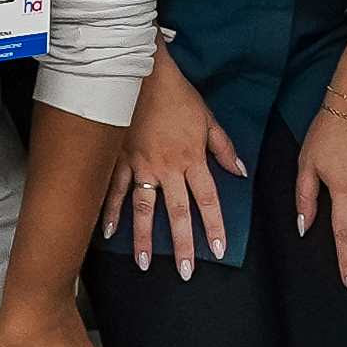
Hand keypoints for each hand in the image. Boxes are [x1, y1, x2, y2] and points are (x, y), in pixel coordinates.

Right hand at [116, 52, 245, 274]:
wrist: (143, 75)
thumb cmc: (178, 95)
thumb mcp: (208, 119)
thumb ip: (223, 148)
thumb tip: (239, 171)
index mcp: (192, 159)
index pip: (208, 199)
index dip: (215, 226)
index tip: (219, 250)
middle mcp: (168, 168)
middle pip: (178, 212)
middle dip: (183, 244)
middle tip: (185, 271)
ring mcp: (141, 166)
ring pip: (144, 208)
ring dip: (144, 237)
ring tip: (144, 264)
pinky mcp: (118, 159)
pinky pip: (113, 190)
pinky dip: (109, 211)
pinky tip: (107, 233)